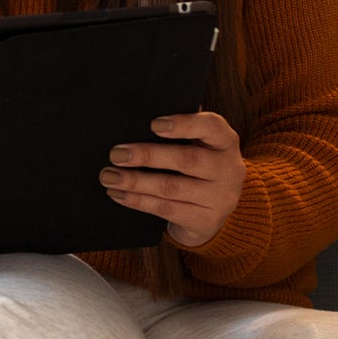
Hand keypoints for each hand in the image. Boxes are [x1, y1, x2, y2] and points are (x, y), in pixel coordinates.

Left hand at [99, 112, 245, 248]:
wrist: (212, 211)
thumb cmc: (195, 167)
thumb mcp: (197, 145)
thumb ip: (178, 131)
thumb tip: (138, 118)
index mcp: (225, 142)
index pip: (212, 127)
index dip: (184, 124)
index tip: (153, 124)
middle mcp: (228, 169)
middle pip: (186, 160)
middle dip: (147, 156)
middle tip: (116, 154)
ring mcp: (220, 198)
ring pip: (171, 188)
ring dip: (135, 182)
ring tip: (108, 176)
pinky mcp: (206, 221)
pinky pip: (166, 209)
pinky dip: (138, 201)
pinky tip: (118, 193)